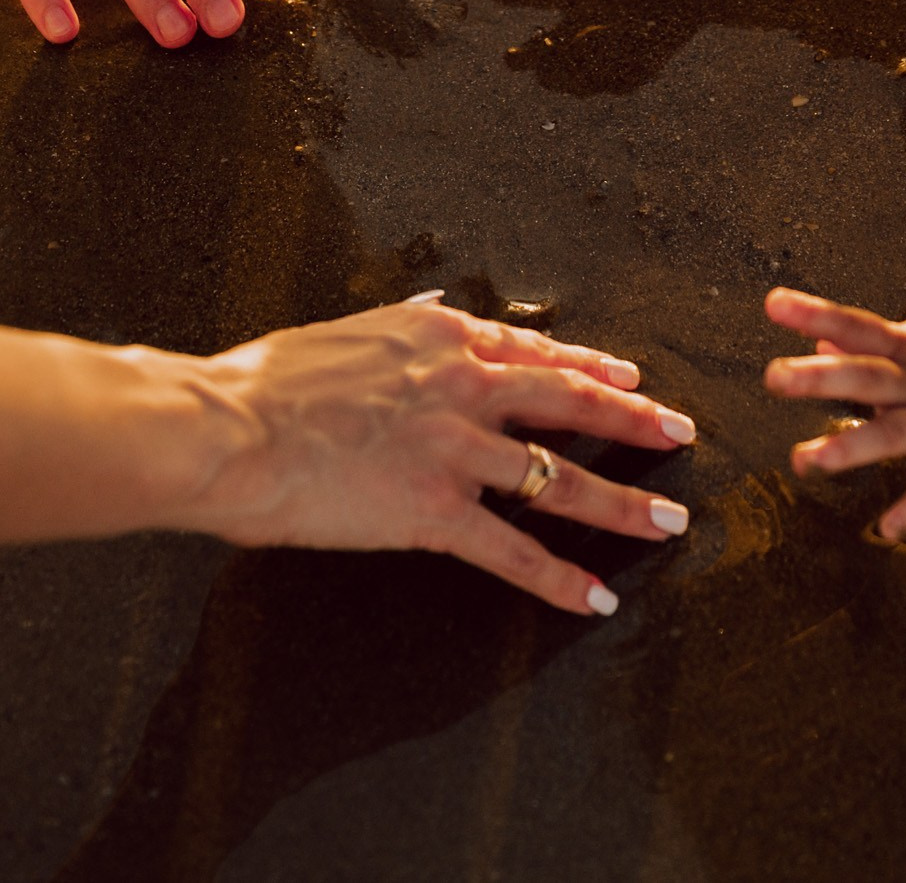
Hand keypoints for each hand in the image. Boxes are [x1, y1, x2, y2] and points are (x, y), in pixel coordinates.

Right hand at [182, 295, 699, 613]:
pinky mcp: (434, 511)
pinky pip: (512, 550)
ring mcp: (453, 450)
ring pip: (560, 478)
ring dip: (622, 502)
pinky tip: (595, 594)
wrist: (225, 427)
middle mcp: (460, 387)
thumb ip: (396, 327)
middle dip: (634, 420)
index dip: (589, 366)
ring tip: (667, 519)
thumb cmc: (263, 383)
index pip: (534, 351)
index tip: (627, 379)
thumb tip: (431, 311)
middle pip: (570, 402)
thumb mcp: (341, 329)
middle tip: (680, 431)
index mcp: (436, 338)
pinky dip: (559, 576)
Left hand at [761, 288, 905, 541]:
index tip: (773, 304)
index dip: (813, 314)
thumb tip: (820, 338)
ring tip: (806, 461)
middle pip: (865, 375)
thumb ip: (870, 341)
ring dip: (849, 447)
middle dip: (819, 378)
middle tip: (774, 377)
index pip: (855, 324)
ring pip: (892, 432)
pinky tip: (888, 529)